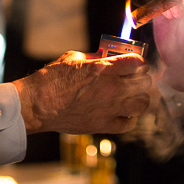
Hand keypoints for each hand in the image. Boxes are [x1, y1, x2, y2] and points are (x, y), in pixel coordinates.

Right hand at [14, 51, 150, 133]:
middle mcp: (112, 89)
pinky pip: (128, 124)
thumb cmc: (52, 79)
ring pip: (142, 104)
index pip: (138, 62)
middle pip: (145, 83)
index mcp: (105, 69)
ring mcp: (109, 109)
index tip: (136, 63)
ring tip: (132, 96)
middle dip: (142, 78)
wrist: (38, 104)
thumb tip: (104, 58)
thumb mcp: (74, 58)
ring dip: (140, 98)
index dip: (139, 61)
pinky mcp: (103, 125)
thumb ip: (94, 58)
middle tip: (135, 78)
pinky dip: (129, 119)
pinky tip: (123, 113)